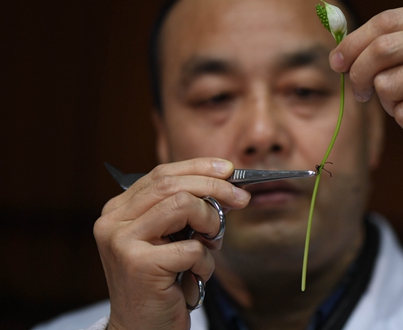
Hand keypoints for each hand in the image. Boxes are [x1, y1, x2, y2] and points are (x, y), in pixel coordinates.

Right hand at [93, 158, 249, 329]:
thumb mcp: (170, 238)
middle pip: (172, 185)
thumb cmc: (161, 283)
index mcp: (119, 210)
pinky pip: (191, 248)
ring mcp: (122, 242)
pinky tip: (195, 277)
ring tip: (210, 244)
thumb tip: (225, 183)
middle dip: (215, 188)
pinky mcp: (139, 265)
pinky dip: (204, 262)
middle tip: (242, 199)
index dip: (199, 167)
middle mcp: (113, 221)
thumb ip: (185, 210)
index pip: (161, 174)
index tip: (229, 169)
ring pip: (182, 205)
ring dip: (210, 224)